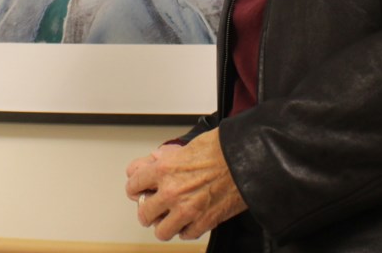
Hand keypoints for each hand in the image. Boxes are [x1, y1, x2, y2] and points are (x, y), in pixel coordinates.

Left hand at [125, 130, 247, 240]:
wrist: (248, 161)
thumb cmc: (223, 149)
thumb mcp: (189, 145)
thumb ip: (168, 157)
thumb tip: (156, 160)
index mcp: (164, 170)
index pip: (133, 185)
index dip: (135, 187)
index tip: (139, 189)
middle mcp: (171, 193)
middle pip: (144, 213)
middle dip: (148, 209)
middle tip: (155, 205)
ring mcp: (186, 211)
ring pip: (161, 231)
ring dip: (165, 224)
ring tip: (171, 217)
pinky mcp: (203, 223)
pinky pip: (185, 235)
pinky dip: (186, 229)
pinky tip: (190, 219)